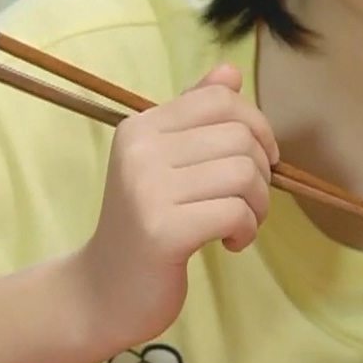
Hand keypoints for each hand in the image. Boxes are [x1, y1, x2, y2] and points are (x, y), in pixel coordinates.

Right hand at [75, 64, 278, 348]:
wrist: (103, 291)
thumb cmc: (145, 223)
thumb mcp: (164, 161)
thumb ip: (195, 115)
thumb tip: (230, 70)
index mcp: (141, 126)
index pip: (220, 99)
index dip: (256, 125)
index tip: (259, 158)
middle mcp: (140, 150)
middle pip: (239, 136)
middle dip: (260, 171)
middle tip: (247, 201)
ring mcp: (148, 189)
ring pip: (243, 173)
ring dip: (257, 203)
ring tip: (239, 222)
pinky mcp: (163, 230)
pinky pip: (236, 212)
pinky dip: (246, 229)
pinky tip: (231, 243)